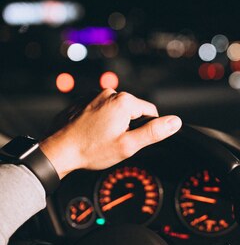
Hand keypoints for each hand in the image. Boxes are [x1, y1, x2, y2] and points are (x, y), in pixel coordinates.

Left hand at [39, 89, 181, 178]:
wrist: (58, 151)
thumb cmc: (91, 150)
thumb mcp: (128, 145)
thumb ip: (154, 132)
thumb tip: (175, 122)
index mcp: (123, 101)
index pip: (150, 112)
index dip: (146, 129)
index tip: (132, 141)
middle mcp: (108, 93)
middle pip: (132, 110)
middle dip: (128, 126)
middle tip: (115, 143)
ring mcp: (93, 96)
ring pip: (115, 110)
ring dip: (113, 124)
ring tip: (101, 140)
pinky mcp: (82, 101)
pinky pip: (100, 110)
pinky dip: (99, 121)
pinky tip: (92, 134)